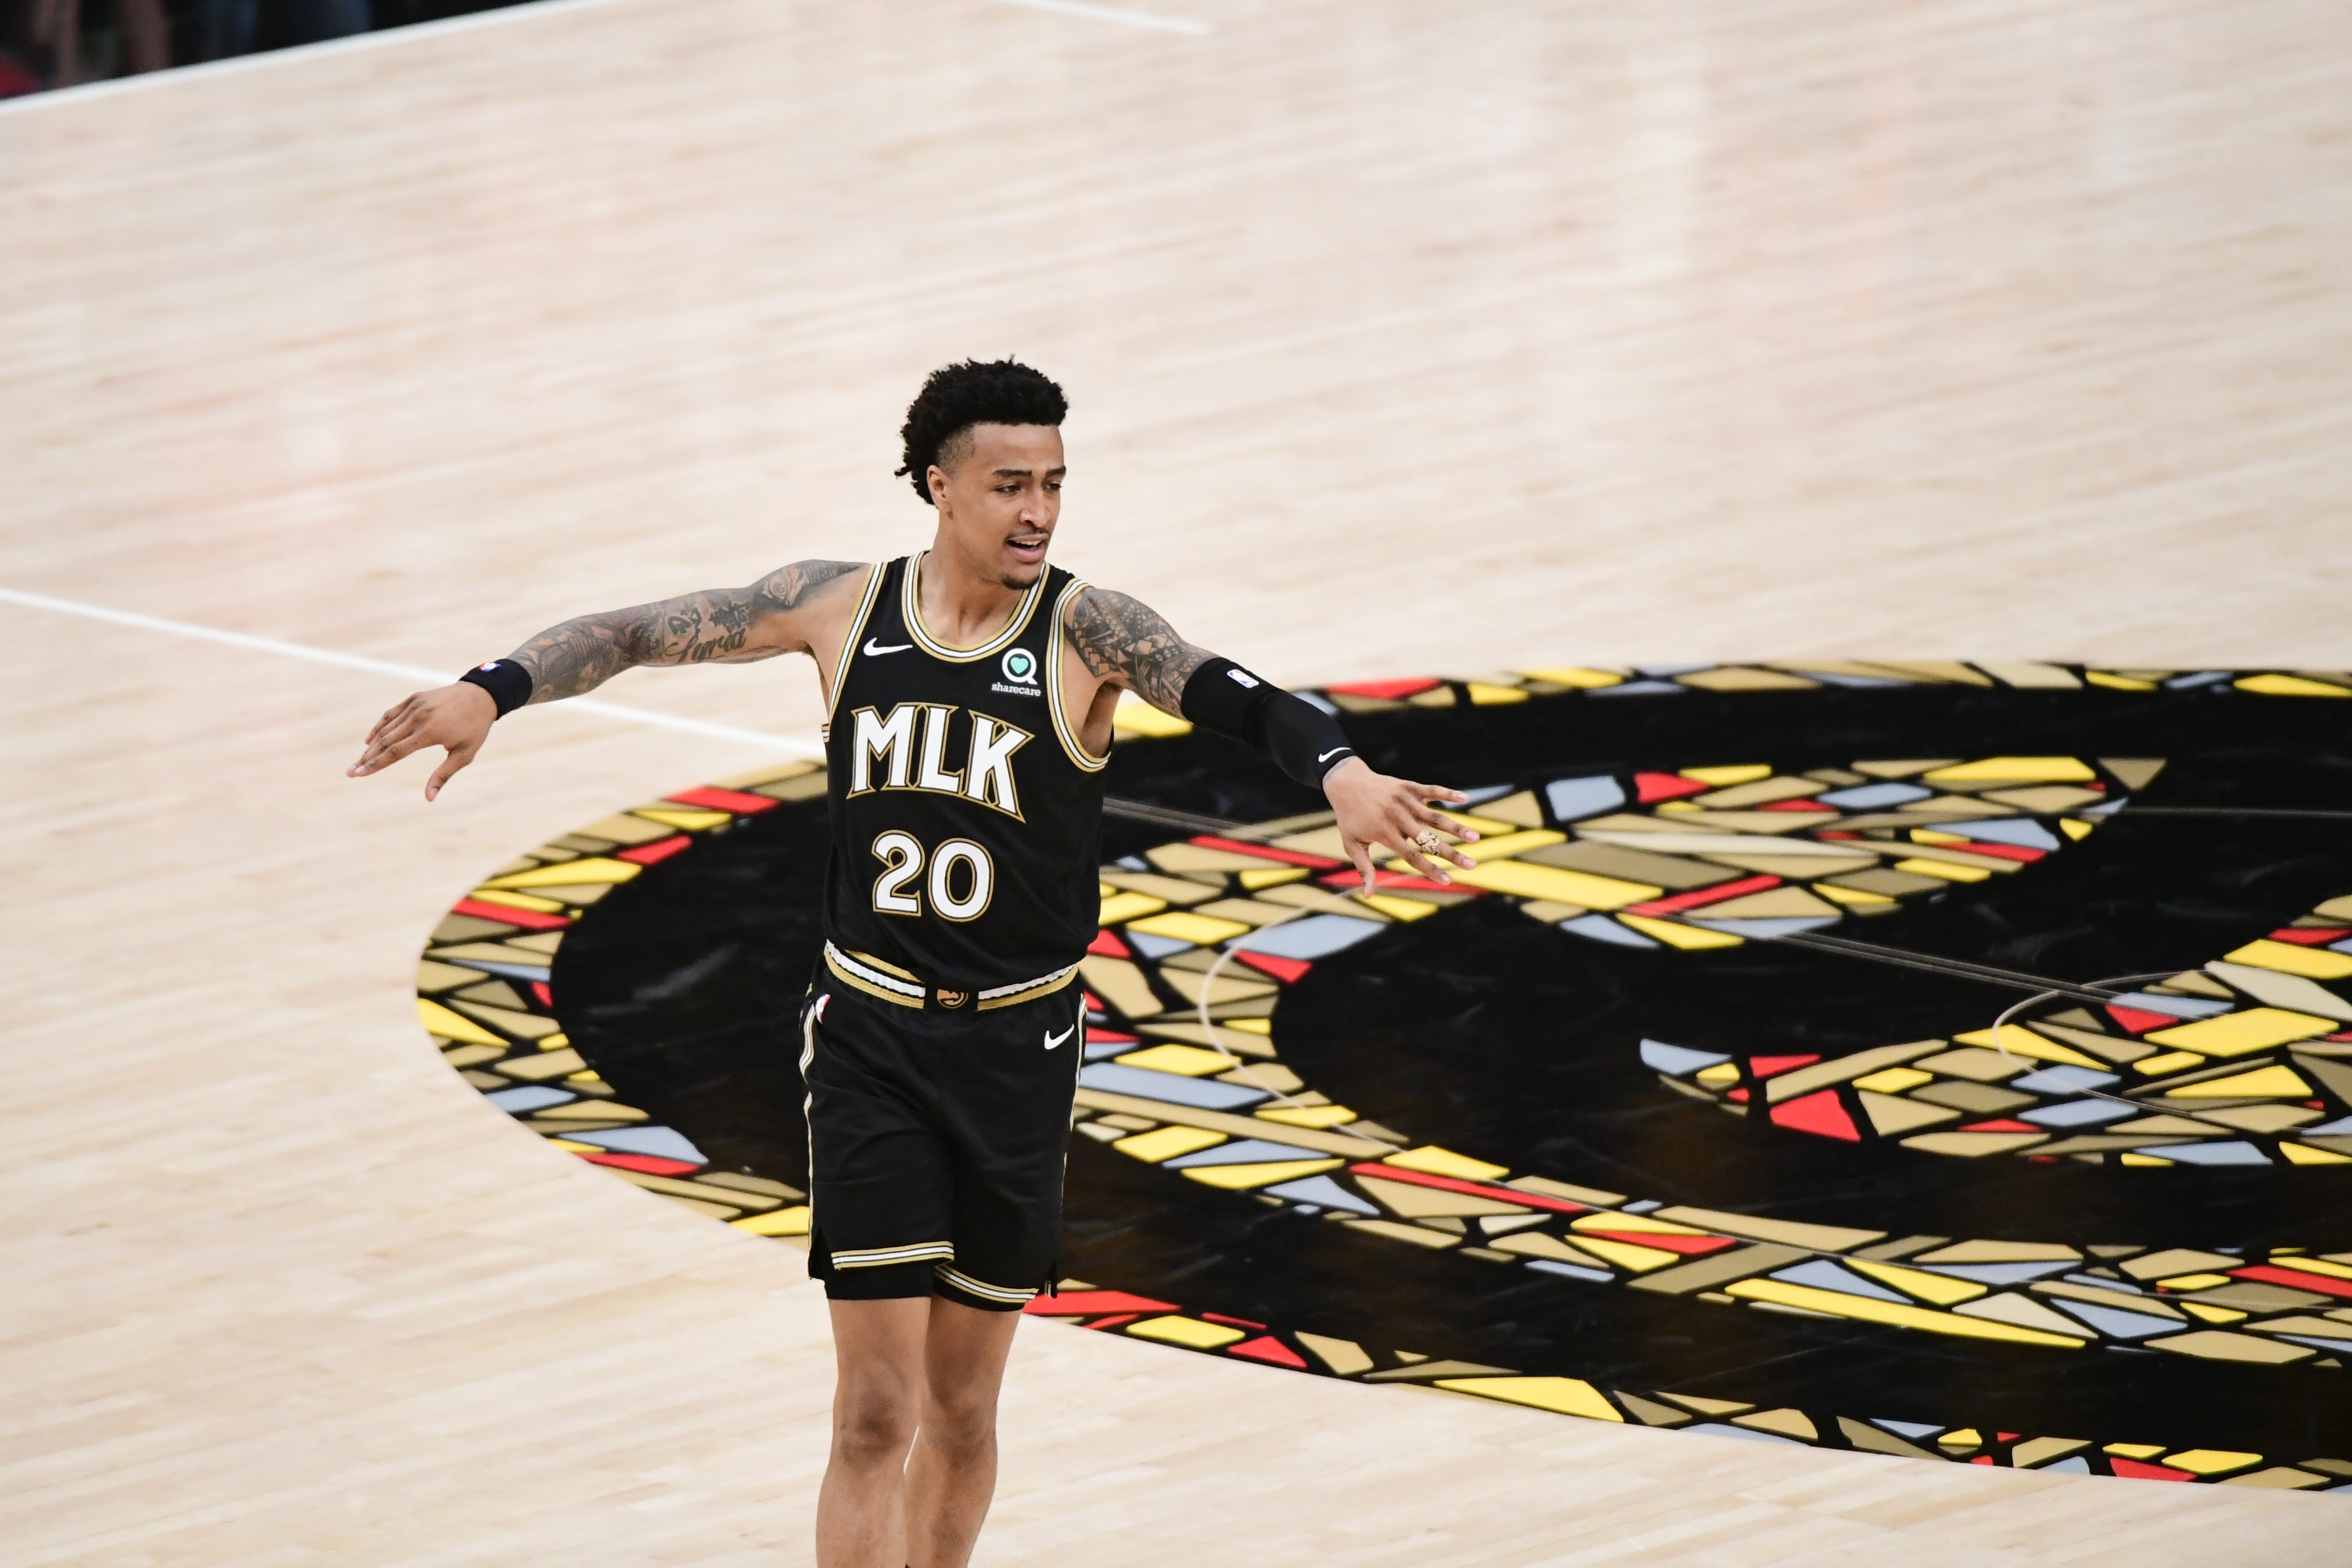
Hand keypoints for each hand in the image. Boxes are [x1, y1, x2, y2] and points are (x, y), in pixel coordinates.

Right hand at [349, 682, 496, 800]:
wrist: (481, 695)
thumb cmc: (475, 729)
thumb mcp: (465, 754)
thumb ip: (443, 775)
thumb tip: (429, 798)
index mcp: (430, 732)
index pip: (395, 752)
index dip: (376, 764)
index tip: (359, 774)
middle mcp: (418, 717)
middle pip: (385, 741)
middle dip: (367, 758)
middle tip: (351, 772)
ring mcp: (414, 706)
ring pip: (386, 728)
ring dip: (371, 745)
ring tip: (360, 761)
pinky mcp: (414, 698)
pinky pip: (391, 714)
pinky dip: (379, 727)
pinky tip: (370, 739)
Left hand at [1323, 758, 1477, 889]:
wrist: (1346, 783)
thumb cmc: (1350, 817)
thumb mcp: (1352, 844)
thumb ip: (1364, 868)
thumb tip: (1369, 895)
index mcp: (1386, 833)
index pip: (1412, 856)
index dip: (1431, 870)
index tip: (1448, 881)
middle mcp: (1398, 817)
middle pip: (1429, 839)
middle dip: (1451, 853)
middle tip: (1472, 866)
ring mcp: (1405, 801)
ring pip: (1435, 816)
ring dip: (1457, 827)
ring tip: (1475, 838)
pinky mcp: (1409, 787)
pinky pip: (1432, 790)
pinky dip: (1449, 793)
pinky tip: (1466, 798)